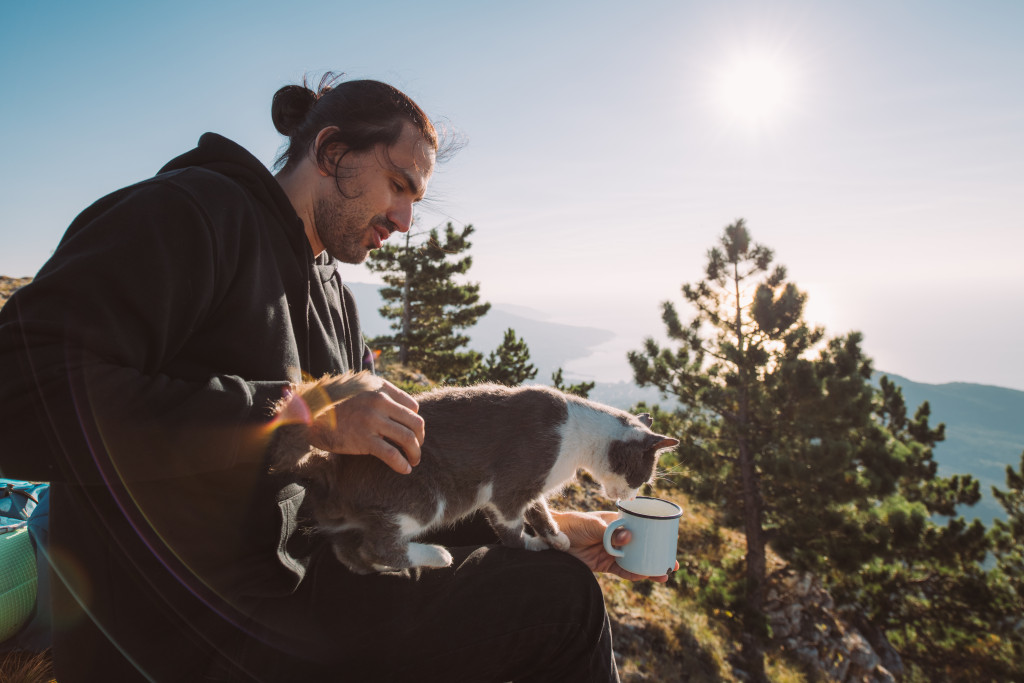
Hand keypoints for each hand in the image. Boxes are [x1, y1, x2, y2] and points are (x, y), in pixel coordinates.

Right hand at [308, 379, 424, 474]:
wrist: (309, 414)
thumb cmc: (334, 403)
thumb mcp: (359, 388)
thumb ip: (378, 394)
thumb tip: (400, 408)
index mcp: (381, 390)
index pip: (413, 406)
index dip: (414, 421)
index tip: (411, 432)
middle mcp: (380, 402)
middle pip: (415, 422)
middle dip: (420, 438)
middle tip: (416, 448)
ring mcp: (373, 421)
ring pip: (408, 438)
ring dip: (415, 453)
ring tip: (413, 461)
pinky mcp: (364, 440)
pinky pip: (392, 454)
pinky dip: (402, 464)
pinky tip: (405, 469)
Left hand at [551, 510, 677, 582]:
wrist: (553, 539)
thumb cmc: (571, 524)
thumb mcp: (591, 524)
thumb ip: (609, 532)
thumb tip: (628, 537)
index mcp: (616, 522)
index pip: (639, 526)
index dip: (653, 532)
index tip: (668, 537)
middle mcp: (616, 537)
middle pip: (641, 545)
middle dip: (656, 553)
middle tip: (671, 562)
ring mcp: (611, 551)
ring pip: (635, 560)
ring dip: (649, 566)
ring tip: (664, 573)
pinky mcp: (604, 564)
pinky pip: (623, 571)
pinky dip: (634, 574)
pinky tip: (645, 576)